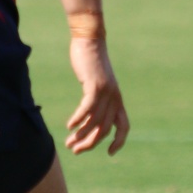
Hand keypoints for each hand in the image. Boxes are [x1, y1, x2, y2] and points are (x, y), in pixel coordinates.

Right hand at [66, 36, 129, 154]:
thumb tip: (87, 117)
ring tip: (68, 143)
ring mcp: (106, 91)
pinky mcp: (95, 84)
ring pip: (94, 121)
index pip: (124, 126)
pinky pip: (87, 108)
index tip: (110, 153)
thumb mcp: (96, 83)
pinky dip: (78, 119)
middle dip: (89, 143)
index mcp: (117, 99)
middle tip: (75, 150)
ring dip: (80, 135)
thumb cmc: (91, 62)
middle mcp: (114, 98)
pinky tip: (69, 125)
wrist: (90, 39)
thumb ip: (96, 99)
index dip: (119, 141)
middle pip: (104, 129)